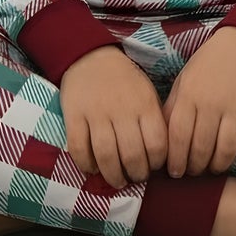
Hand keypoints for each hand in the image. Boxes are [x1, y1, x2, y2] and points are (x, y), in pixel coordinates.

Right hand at [58, 45, 168, 189]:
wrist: (91, 56)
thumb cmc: (125, 81)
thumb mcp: (147, 93)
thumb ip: (154, 121)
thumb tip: (161, 156)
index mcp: (144, 104)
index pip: (157, 145)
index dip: (157, 164)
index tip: (153, 167)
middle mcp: (122, 109)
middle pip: (132, 156)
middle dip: (136, 175)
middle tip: (135, 177)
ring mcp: (96, 112)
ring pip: (106, 156)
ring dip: (113, 176)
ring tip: (117, 180)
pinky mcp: (74, 115)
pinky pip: (79, 149)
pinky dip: (86, 164)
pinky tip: (92, 168)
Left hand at [162, 26, 235, 178]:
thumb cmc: (209, 64)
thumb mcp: (184, 80)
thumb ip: (173, 108)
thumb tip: (162, 141)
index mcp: (189, 94)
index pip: (178, 138)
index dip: (175, 161)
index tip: (175, 173)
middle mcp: (212, 102)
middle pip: (201, 149)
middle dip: (196, 168)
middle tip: (195, 172)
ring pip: (226, 151)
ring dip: (219, 165)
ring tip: (214, 167)